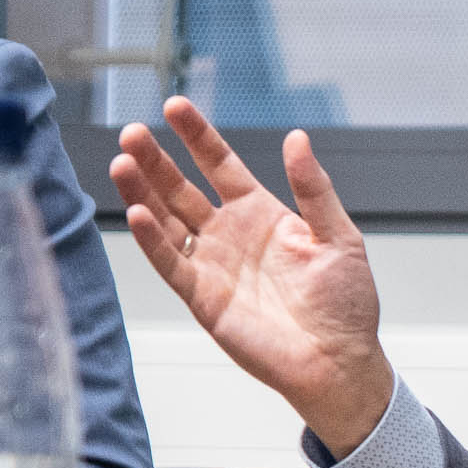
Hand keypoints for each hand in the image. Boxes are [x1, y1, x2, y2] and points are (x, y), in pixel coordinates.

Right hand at [112, 97, 395, 452]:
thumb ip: (313, 189)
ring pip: (167, 222)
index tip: (174, 106)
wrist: (339, 360)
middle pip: (182, 188)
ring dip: (143, 194)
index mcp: (261, 213)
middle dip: (157, 161)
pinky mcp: (203, 298)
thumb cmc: (344, 302)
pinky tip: (137, 213)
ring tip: (122, 163)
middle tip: (133, 133)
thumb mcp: (338, 236)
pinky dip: (152, 240)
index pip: (220, 164)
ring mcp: (212, 265)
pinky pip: (172, 264)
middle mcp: (229, 235)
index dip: (197, 136)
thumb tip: (297, 138)